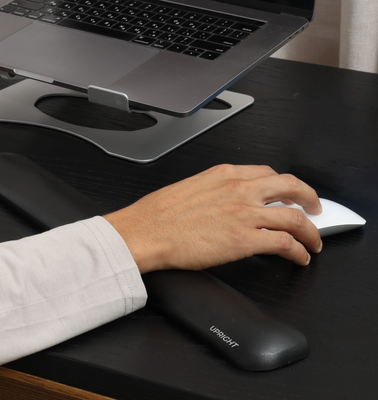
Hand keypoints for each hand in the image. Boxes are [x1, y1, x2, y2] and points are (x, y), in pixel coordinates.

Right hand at [104, 164, 322, 273]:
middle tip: (314, 208)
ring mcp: (244, 213)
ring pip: (294, 217)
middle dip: (308, 198)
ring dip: (310, 230)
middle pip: (290, 187)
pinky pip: (285, 243)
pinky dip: (299, 250)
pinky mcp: (244, 239)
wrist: (144, 231)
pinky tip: (299, 256)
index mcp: (224, 175)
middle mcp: (239, 189)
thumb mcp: (190, 189)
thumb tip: (227, 201)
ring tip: (313, 240)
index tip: (289, 193)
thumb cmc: (159, 213)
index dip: (285, 185)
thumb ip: (215, 191)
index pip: (268, 173)